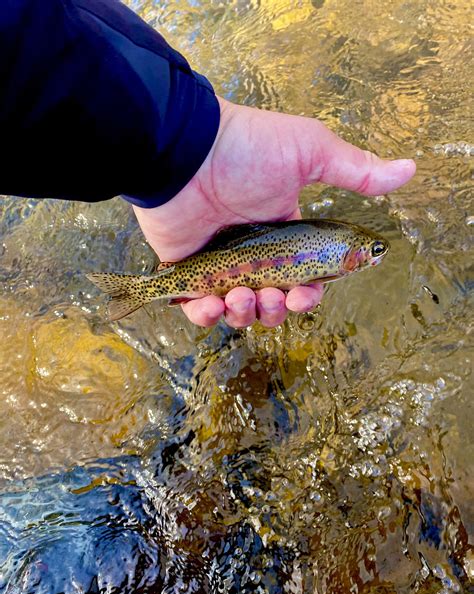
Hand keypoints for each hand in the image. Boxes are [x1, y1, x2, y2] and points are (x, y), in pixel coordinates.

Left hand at [133, 97, 414, 327]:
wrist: (186, 150)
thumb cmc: (248, 149)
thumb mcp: (310, 152)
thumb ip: (356, 169)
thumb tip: (409, 170)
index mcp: (283, 233)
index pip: (303, 277)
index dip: (307, 295)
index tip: (304, 294)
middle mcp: (252, 252)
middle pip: (272, 302)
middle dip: (276, 310)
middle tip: (272, 297)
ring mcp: (217, 263)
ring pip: (237, 310)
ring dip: (244, 314)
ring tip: (240, 297)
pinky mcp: (186, 270)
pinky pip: (196, 308)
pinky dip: (205, 316)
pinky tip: (212, 306)